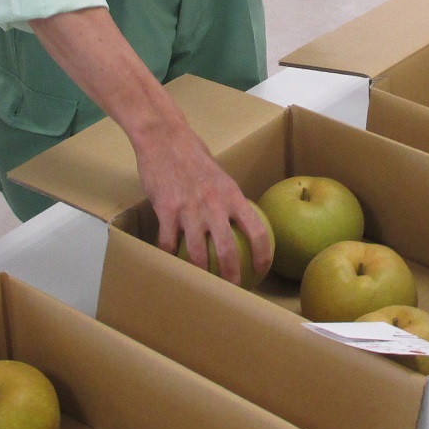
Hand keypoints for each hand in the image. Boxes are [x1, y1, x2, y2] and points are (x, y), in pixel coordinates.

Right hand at [135, 119, 272, 285]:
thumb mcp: (220, 176)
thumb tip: (239, 221)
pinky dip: (168, 256)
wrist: (164, 138)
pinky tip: (170, 264)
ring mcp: (188, 208)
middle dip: (232, 275)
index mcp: (232, 195)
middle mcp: (213, 204)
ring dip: (200, 273)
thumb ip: (228, 200)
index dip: (263, 253)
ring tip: (202, 284)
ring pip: (196, 252)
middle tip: (233, 289)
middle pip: (227, 250)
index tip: (264, 268)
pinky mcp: (165, 209)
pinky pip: (167, 242)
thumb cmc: (193, 155)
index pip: (257, 230)